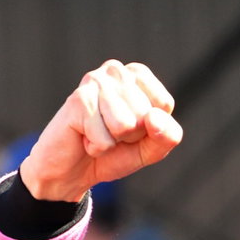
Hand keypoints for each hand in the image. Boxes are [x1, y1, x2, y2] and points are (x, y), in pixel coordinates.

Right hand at [20, 60, 182, 201]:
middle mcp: (116, 70)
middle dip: (131, 135)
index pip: (164, 105)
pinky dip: (97, 147)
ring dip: (113, 141)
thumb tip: (154, 118)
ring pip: (126, 125)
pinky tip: (84, 137)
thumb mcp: (151, 149)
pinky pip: (105, 138)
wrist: (71, 169)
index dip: (152, 127)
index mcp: (138, 75)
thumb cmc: (114, 152)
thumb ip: (168, 136)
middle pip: (145, 115)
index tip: (132, 128)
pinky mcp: (78, 100)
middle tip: (111, 133)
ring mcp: (95, 81)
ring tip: (98, 133)